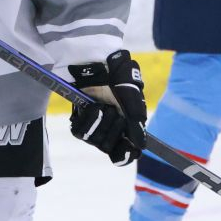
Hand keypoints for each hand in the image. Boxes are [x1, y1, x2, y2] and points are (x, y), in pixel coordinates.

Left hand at [68, 50, 147, 165]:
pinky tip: (93, 106)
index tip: (127, 149)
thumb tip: (140, 146)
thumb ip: (136, 121)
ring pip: (96, 141)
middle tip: (116, 112)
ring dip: (102, 122)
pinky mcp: (79, 122)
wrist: (99, 65)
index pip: (124, 154)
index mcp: (125, 129)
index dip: (125, 154)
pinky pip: (81, 132)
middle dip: (114, 129)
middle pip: (109, 147)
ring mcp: (94, 128)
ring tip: (103, 106)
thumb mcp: (133, 97)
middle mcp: (109, 131)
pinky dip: (88, 118)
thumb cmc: (119, 78)